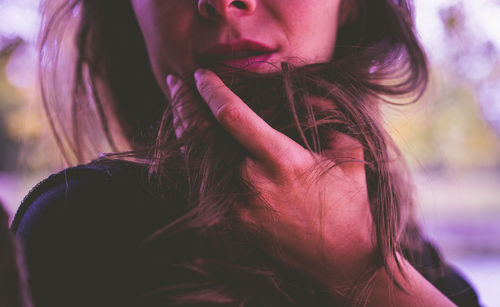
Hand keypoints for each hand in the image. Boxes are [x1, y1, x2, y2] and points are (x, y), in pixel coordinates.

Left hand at [167, 69, 374, 289]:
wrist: (343, 258)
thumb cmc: (348, 205)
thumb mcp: (349, 153)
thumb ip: (326, 118)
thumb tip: (308, 93)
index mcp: (281, 160)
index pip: (233, 115)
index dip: (212, 91)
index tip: (202, 74)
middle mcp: (251, 182)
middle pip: (202, 136)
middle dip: (184, 104)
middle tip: (175, 83)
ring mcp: (238, 206)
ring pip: (197, 162)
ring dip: (185, 131)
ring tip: (179, 109)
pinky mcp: (233, 225)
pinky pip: (205, 187)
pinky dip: (195, 163)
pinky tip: (193, 148)